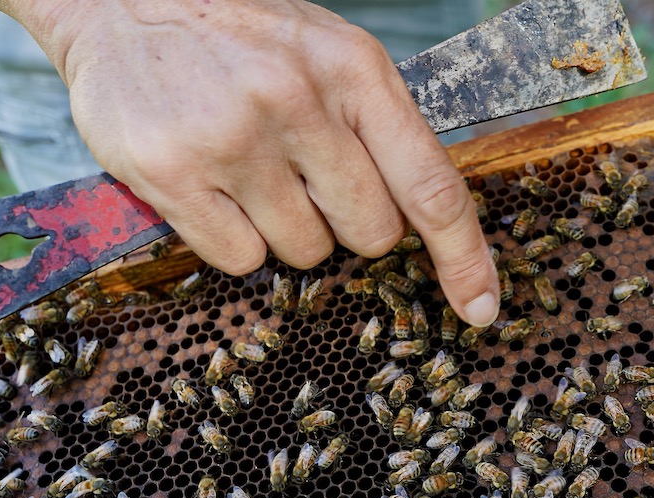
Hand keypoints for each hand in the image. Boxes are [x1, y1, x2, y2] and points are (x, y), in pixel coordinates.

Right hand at [0, 0, 500, 325]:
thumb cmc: (240, 34)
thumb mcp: (326, 52)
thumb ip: (378, 126)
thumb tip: (426, 221)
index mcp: (354, 70)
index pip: (432, 185)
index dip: (463, 258)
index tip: (481, 307)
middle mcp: (299, 101)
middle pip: (369, 233)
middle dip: (348, 225)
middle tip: (307, 181)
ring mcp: (234, 139)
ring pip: (303, 253)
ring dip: (284, 231)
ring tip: (249, 170)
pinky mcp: (172, 172)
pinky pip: (239, 259)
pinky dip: (232, 241)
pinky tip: (212, 187)